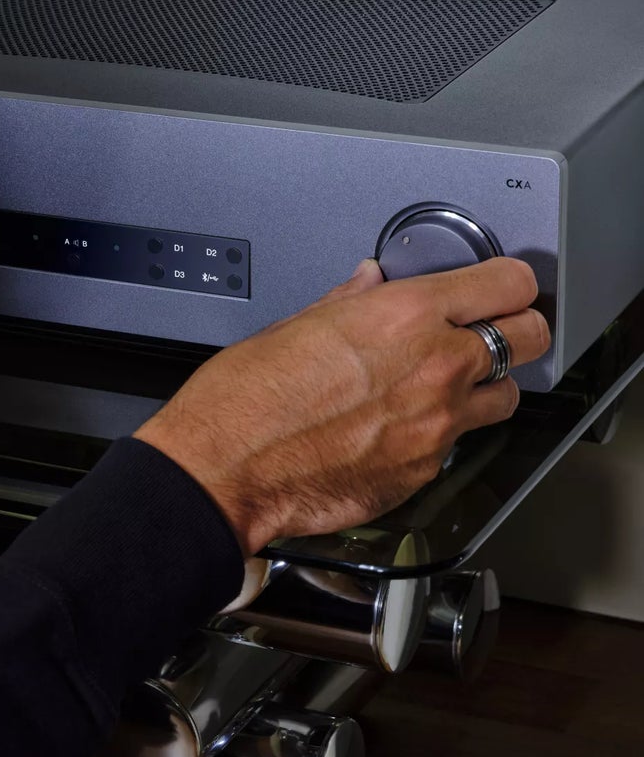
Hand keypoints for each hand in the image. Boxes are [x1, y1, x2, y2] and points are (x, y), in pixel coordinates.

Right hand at [135, 257, 549, 554]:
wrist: (225, 471)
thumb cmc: (243, 400)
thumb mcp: (292, 326)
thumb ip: (347, 302)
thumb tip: (367, 285)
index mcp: (403, 315)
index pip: (508, 283)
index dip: (506, 285)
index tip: (496, 289)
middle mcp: (436, 367)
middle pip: (530, 337)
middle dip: (513, 331)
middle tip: (486, 333)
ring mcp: (438, 425)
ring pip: (505, 398)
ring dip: (483, 388)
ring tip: (442, 388)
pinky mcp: (425, 473)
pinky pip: (455, 446)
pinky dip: (436, 436)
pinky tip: (393, 431)